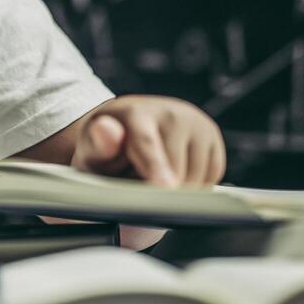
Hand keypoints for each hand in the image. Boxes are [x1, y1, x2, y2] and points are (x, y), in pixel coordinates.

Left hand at [71, 95, 224, 187]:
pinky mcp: (212, 136)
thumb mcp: (91, 154)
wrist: (123, 134)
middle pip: (175, 173)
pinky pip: (212, 177)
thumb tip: (106, 129)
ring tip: (153, 175)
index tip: (165, 187)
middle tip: (136, 181)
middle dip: (158, 192)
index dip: (155, 167)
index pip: (147, 144)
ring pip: (197, 180)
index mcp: (135, 112)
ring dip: (177, 191)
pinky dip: (195, 185)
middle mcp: (171, 111)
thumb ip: (98, 148)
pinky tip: (173, 173)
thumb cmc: (105, 151)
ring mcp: (196, 122)